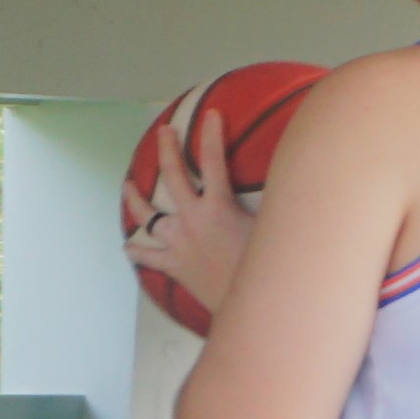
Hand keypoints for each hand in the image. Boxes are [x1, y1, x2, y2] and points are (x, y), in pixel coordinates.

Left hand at [138, 102, 265, 322]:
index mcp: (218, 206)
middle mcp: (192, 220)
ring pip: (147, 217)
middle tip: (163, 131)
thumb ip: (277, 200)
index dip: (211, 135)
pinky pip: (148, 256)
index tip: (210, 114)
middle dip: (167, 150)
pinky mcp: (173, 265)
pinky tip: (126, 246)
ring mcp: (177, 242)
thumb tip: (293, 178)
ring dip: (135, 200)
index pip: (213, 160)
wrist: (247, 304)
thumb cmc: (264, 264)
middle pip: (172, 177)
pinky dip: (136, 250)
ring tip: (127, 185)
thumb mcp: (273, 226)